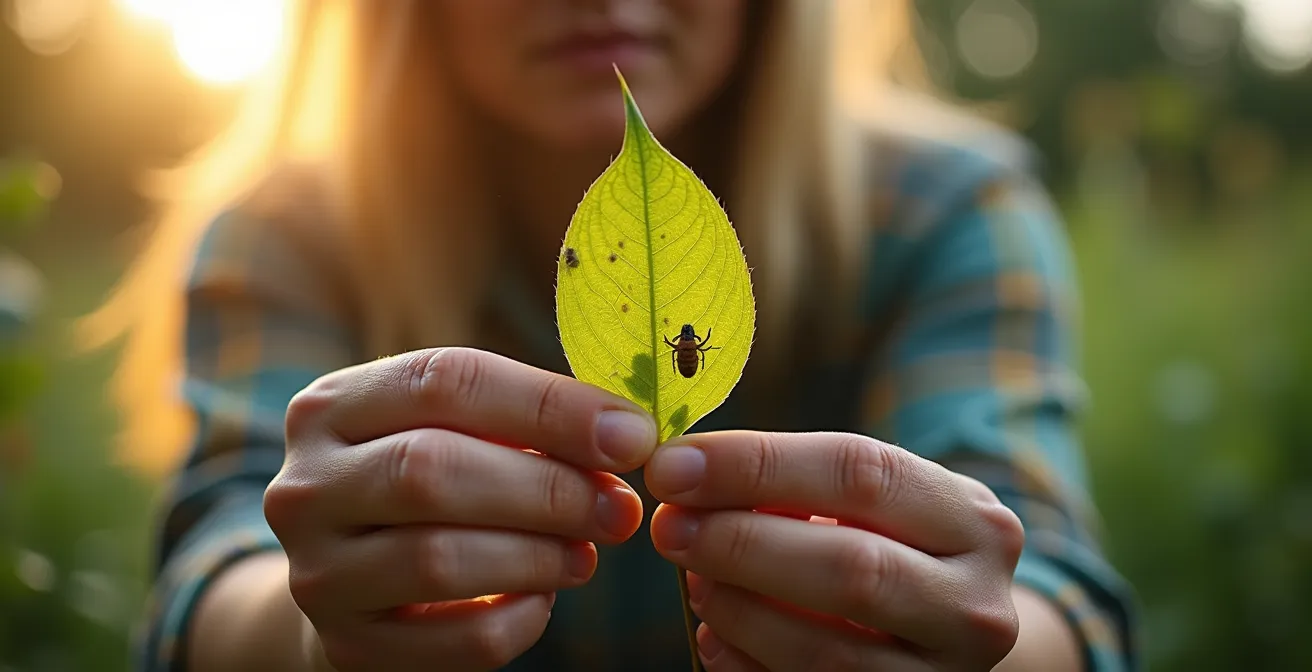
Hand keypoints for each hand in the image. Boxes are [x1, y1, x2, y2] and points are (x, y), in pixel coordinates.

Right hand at [264, 348, 657, 670]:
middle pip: (432, 469)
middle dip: (547, 488)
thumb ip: (529, 422)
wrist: (353, 579)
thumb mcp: (459, 432)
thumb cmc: (431, 483)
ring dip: (537, 556)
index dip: (549, 406)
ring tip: (587, 553)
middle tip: (619, 507)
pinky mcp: (344, 646)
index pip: (446, 380)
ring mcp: (316, 572)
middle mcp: (306, 484)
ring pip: (437, 559)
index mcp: (335, 404)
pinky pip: (451, 642)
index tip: (631, 436)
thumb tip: (626, 436)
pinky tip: (543, 600)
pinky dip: (517, 620)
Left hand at [645, 431, 1024, 670]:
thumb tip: (689, 474)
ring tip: (693, 579)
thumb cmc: (893, 545)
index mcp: (971, 519)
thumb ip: (798, 484)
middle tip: (670, 526)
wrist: (951, 631)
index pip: (860, 472)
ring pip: (827, 650)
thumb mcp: (875, 504)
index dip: (757, 465)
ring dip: (739, 611)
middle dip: (742, 543)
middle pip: (851, 567)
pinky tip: (715, 635)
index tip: (674, 464)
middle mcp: (974, 602)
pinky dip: (749, 664)